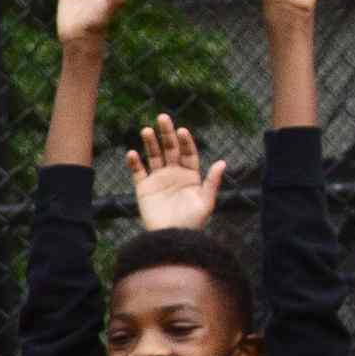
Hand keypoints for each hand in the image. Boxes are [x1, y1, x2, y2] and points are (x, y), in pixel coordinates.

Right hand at [124, 114, 224, 232]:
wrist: (171, 237)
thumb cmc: (192, 222)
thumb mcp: (206, 202)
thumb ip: (212, 182)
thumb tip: (223, 162)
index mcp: (191, 175)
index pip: (187, 153)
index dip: (185, 141)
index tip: (182, 130)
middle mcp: (174, 173)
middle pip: (170, 149)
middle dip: (166, 133)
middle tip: (162, 117)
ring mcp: (158, 179)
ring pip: (153, 156)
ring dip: (149, 143)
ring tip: (146, 130)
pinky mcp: (143, 188)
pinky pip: (138, 172)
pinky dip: (134, 162)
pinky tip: (132, 153)